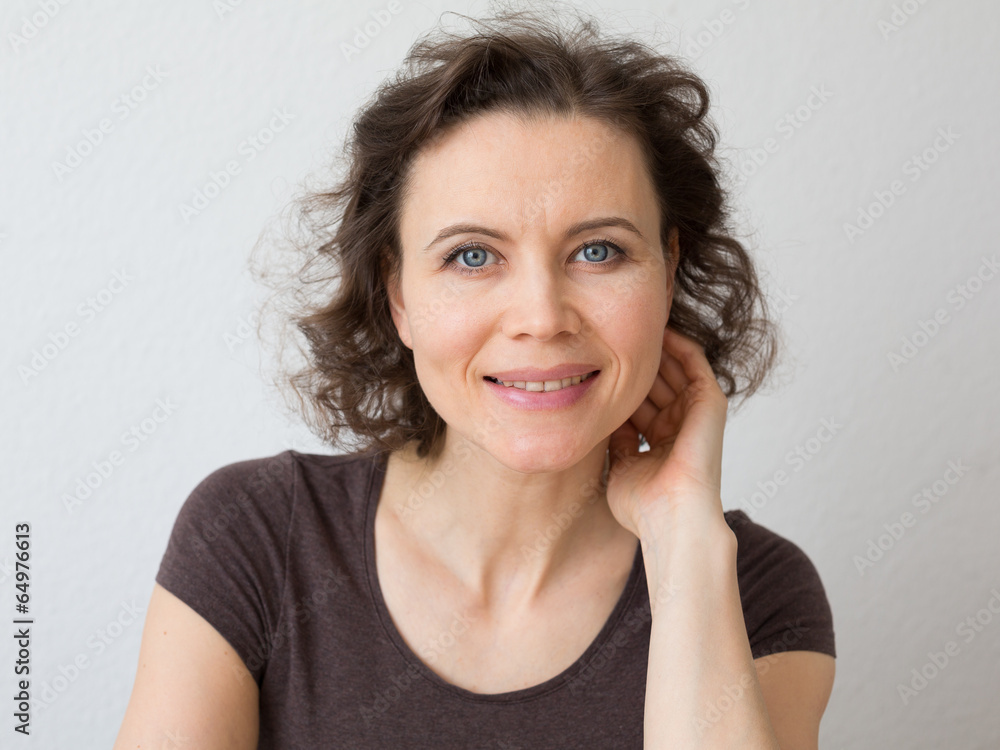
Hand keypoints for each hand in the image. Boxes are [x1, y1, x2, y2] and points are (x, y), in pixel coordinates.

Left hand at [604, 327, 728, 539]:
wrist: (672, 518)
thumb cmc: (643, 505)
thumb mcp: (619, 464)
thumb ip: (615, 437)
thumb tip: (599, 412)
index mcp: (659, 440)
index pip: (637, 400)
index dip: (616, 381)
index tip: (591, 358)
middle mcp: (678, 423)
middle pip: (653, 380)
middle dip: (631, 358)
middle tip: (605, 329)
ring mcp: (694, 412)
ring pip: (671, 367)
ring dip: (651, 346)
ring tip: (627, 319)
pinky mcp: (709, 401)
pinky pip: (694, 360)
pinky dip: (677, 342)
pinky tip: (656, 326)